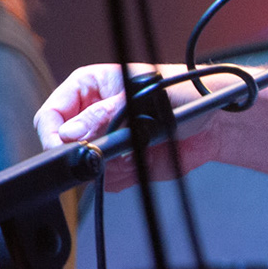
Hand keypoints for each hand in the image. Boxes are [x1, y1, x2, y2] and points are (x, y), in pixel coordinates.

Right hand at [34, 63, 219, 190]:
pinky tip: (144, 159)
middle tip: (107, 151)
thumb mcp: (140, 98)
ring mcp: (105, 142)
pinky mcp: (120, 166)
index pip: (52, 112)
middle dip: (85, 150)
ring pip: (85, 165)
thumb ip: (103, 117)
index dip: (52, 132)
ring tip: (137, 148)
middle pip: (62, 144)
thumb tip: (70, 132)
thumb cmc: (183, 95)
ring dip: (109, 164)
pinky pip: (107, 181)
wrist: (215, 123)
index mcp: (89, 87)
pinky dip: (123, 176)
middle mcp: (92, 115)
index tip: (61, 146)